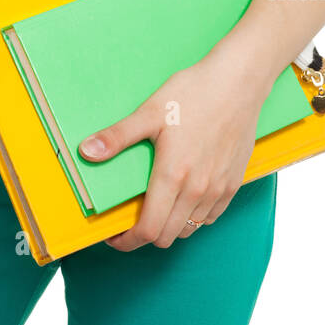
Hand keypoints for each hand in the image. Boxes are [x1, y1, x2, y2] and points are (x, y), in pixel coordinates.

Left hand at [77, 52, 267, 251]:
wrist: (238, 83)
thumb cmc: (193, 93)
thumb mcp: (149, 112)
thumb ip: (118, 137)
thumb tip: (87, 151)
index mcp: (173, 175)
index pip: (149, 230)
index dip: (127, 241)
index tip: (114, 237)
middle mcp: (197, 190)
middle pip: (167, 237)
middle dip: (144, 236)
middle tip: (130, 221)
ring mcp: (218, 190)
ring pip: (189, 229)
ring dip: (169, 226)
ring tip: (156, 207)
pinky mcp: (234, 184)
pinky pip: (210, 217)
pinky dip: (192, 217)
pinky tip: (183, 197)